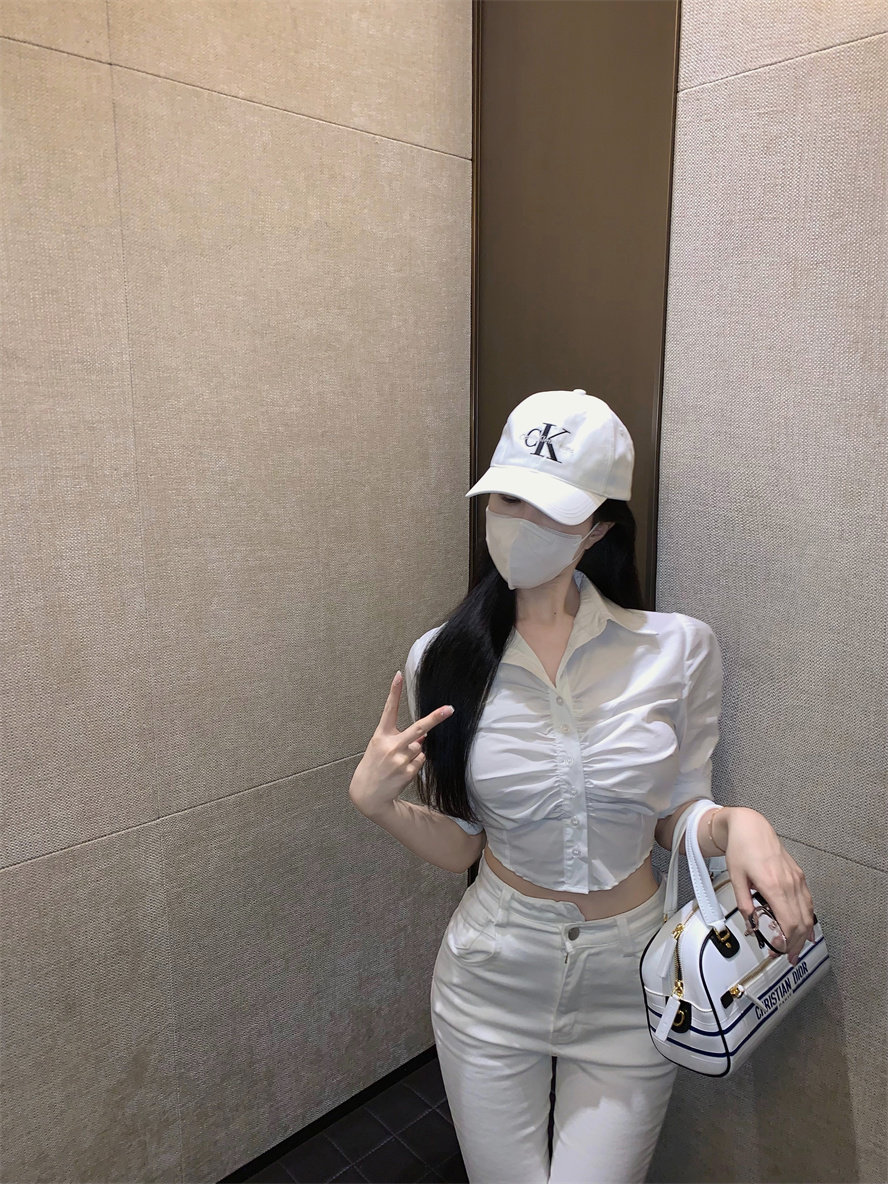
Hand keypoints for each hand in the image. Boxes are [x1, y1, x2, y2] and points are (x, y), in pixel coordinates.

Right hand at [349, 670, 454, 816]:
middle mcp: (391, 745)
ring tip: (398, 762)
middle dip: (435, 718)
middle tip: (450, 709)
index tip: (398, 676)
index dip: (394, 692)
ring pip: (420, 747)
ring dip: (413, 752)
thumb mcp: (379, 747)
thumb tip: (423, 736)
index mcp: (381, 735)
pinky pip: (421, 760)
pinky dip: (415, 763)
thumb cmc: (374, 766)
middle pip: (418, 728)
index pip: (388, 710)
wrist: (368, 794)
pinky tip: (401, 770)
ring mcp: (400, 759)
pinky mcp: (408, 771)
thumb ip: (399, 738)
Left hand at [722, 807, 816, 965]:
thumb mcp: (736, 878)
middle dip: (796, 944)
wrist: (751, 827)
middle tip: (789, 957)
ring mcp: (796, 879)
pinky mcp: (798, 875)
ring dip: (804, 934)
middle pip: (801, 922)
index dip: (786, 941)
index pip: (789, 923)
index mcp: (773, 886)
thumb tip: (751, 924)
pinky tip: (806, 927)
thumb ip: (744, 903)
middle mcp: (789, 883)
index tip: (779, 951)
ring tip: (797, 948)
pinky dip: (808, 918)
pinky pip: (808, 901)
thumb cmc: (741, 848)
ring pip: (808, 913)